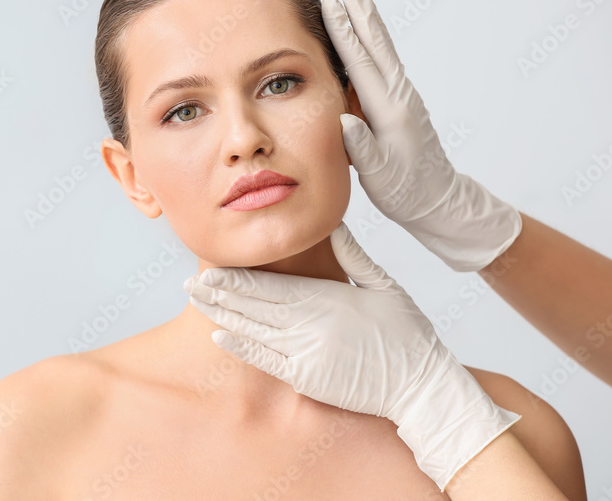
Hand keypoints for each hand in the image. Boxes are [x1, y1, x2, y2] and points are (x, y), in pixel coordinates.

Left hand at [182, 222, 519, 491]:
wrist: (422, 386)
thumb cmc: (407, 334)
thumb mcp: (384, 285)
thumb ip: (354, 256)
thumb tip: (332, 226)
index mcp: (326, 299)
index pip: (271, 285)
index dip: (238, 278)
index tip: (212, 268)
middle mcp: (310, 324)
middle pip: (254, 306)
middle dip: (220, 294)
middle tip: (190, 283)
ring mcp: (305, 353)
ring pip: (254, 330)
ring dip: (223, 316)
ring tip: (197, 302)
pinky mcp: (307, 378)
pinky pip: (266, 361)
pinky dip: (242, 347)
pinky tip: (220, 336)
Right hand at [322, 0, 520, 271]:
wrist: (438, 200)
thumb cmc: (407, 193)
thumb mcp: (381, 178)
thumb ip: (362, 150)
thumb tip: (344, 120)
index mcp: (392, 110)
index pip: (363, 62)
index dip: (344, 31)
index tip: (329, 0)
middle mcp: (399, 94)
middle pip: (376, 40)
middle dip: (360, 4)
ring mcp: (400, 94)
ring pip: (379, 46)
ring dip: (363, 14)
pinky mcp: (397, 99)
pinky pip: (378, 60)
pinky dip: (366, 37)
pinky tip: (356, 28)